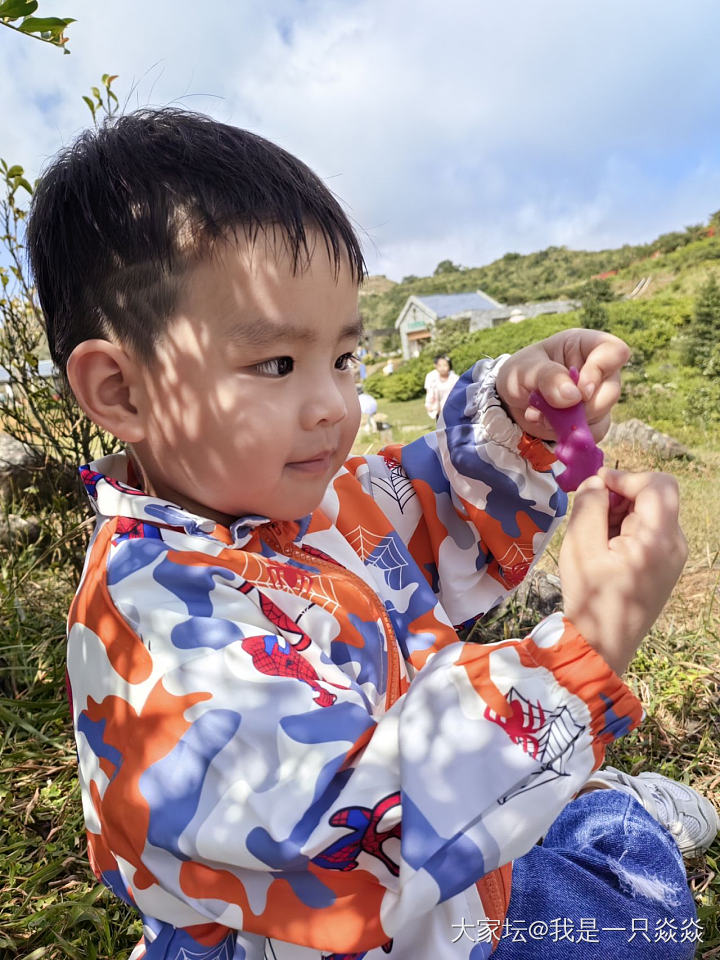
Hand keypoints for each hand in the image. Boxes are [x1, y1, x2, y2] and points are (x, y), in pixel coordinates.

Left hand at [495, 329, 629, 440]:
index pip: (614, 351)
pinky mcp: (593, 419)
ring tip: (539, 416)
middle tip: (550, 410)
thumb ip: (548, 377)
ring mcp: (597, 395)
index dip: (599, 370)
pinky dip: (569, 434)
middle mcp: (597, 369)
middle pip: (611, 390)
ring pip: (603, 414)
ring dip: (569, 422)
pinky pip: (593, 432)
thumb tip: (574, 396)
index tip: (578, 390)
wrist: (511, 401)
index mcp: (584, 345)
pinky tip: (547, 425)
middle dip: (581, 407)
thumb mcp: (525, 370)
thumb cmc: (520, 374)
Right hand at [559, 468, 686, 675]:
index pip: (657, 485)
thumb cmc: (590, 597)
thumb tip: (596, 483)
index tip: (598, 486)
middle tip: (592, 514)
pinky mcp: (665, 566)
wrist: (603, 645)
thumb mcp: (580, 547)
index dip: (626, 477)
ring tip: (596, 538)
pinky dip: (627, 529)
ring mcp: (673, 557)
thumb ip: (589, 507)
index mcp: (658, 540)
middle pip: (655, 497)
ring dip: (622, 513)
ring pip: (651, 513)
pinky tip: (606, 550)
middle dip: (622, 496)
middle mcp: (675, 546)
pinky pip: (650, 532)